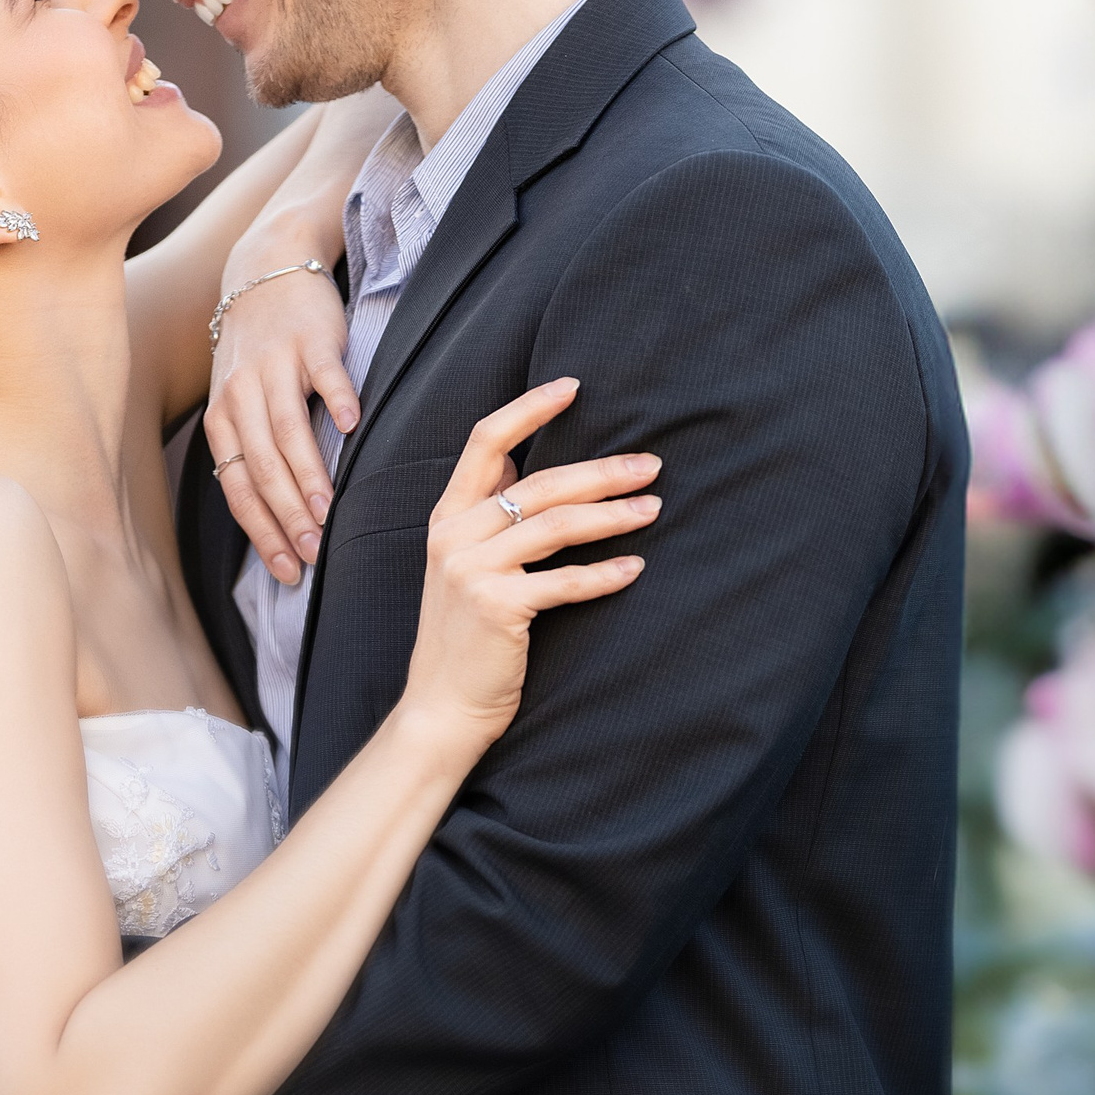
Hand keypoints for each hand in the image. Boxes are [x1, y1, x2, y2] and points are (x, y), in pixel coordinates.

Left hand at [203, 256, 357, 586]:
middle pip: (262, 466)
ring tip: (327, 512)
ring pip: (286, 429)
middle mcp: (241, 395)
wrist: (267, 269)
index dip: (261, 531)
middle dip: (286, 517)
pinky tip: (353, 428)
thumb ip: (252, 451)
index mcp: (222, 419)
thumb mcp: (238, 400)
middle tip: (313, 553)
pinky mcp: (312, 340)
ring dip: (307, 474)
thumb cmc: (258, 352)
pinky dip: (337, 399)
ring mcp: (275, 366)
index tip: (286, 569)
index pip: (237, 487)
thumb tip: (272, 520)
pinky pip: (325, 374)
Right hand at [397, 378, 659, 768]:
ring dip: (613, 514)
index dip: (529, 408)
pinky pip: (566, 581)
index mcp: (446, 518)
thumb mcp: (462, 567)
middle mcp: (455, 536)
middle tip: (651, 465)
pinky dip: (606, 574)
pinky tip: (635, 568)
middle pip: (540, 482)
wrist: (440, 707)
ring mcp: (473, 571)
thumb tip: (528, 471)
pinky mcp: (498, 607)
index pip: (484, 441)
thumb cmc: (464, 637)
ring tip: (653, 508)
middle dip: (602, 471)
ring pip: (557, 525)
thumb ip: (487, 518)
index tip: (574, 386)